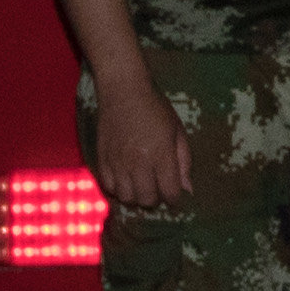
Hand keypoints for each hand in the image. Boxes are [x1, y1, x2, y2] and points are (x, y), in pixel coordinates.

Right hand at [90, 75, 190, 212]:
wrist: (123, 91)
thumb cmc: (156, 108)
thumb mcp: (177, 131)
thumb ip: (184, 161)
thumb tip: (187, 189)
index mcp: (161, 154)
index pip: (169, 192)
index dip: (175, 199)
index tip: (176, 196)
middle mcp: (138, 162)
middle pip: (147, 199)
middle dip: (156, 199)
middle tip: (159, 189)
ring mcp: (117, 162)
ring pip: (126, 197)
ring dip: (136, 196)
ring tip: (142, 185)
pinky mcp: (101, 159)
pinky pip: (108, 186)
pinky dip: (118, 189)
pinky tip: (125, 179)